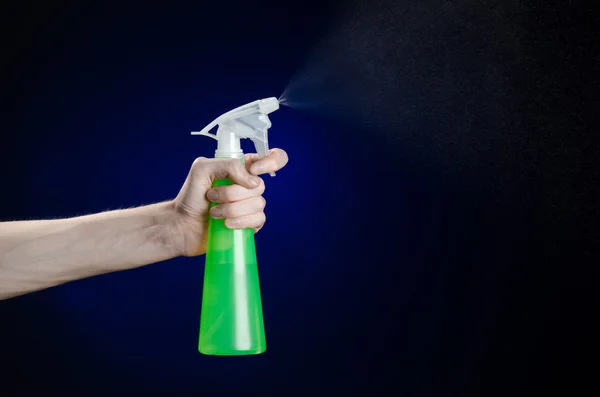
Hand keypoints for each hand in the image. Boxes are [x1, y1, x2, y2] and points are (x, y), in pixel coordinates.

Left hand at [173, 149, 288, 256]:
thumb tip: (252, 181)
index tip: (253, 171)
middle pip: (260, 185)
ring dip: (232, 209)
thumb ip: (228, 165)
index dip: (272, 162)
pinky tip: (225, 224)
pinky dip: (240, 222)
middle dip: (233, 193)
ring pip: (258, 204)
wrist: (182, 224)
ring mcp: (250, 205)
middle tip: (212, 196)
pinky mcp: (250, 223)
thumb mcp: (203, 169)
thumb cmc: (190, 195)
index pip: (273, 158)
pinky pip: (258, 220)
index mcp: (241, 168)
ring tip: (214, 212)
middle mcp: (248, 185)